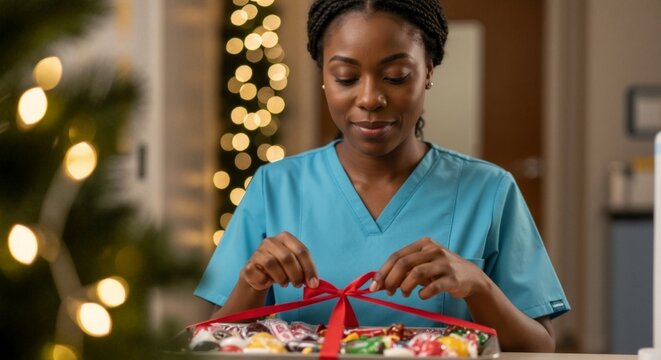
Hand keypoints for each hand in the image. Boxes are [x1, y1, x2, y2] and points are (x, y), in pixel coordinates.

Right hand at [241, 231, 318, 290]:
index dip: (309, 268)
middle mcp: (271, 241)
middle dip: (296, 274)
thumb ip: (305, 271)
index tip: (314, 283)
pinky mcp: (249, 264)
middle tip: (298, 285)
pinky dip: (267, 281)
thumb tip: (315, 283)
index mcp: (285, 237)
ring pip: (272, 264)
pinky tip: (268, 281)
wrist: (259, 275)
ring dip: (282, 278)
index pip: (301, 251)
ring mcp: (258, 251)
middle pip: (287, 257)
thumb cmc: (280, 268)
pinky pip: (260, 274)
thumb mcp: (295, 266)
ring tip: (285, 283)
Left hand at [369, 237, 486, 299]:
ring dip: (405, 286)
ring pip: (416, 273)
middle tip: (388, 292)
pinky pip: (434, 286)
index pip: (396, 256)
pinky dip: (423, 293)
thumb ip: (403, 271)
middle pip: (404, 263)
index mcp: (423, 244)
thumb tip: (379, 282)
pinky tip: (421, 295)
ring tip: (404, 294)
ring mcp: (444, 263)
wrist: (470, 277)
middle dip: (391, 279)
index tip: (374, 286)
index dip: (383, 271)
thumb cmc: (440, 271)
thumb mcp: (422, 265)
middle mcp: (433, 250)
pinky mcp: (453, 278)